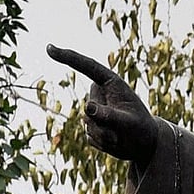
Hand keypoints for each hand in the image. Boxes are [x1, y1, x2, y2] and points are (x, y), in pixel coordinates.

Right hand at [46, 44, 157, 164]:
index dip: (68, 57)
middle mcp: (99, 94)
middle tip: (124, 130)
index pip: (87, 67)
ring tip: (122, 136)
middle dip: (105, 123)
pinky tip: (116, 142)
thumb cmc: (142, 129)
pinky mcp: (90, 125)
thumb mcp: (129, 123)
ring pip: (88, 123)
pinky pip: (90, 136)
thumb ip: (109, 115)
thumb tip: (87, 107)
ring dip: (105, 135)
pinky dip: (103, 143)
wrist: (145, 145)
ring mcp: (93, 110)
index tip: (49, 48)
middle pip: (89, 107)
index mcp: (110, 83)